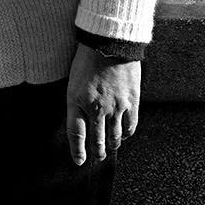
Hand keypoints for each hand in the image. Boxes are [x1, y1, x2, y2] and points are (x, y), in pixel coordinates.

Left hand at [65, 42, 140, 165]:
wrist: (109, 43)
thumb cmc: (88, 61)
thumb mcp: (73, 83)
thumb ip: (76, 104)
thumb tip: (81, 122)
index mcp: (78, 102)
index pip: (76, 134)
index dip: (77, 150)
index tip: (79, 161)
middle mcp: (96, 109)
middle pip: (97, 140)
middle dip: (97, 152)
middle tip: (98, 158)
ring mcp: (116, 107)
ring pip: (114, 137)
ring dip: (111, 145)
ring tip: (110, 148)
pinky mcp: (132, 102)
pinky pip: (130, 127)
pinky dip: (126, 134)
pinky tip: (124, 135)